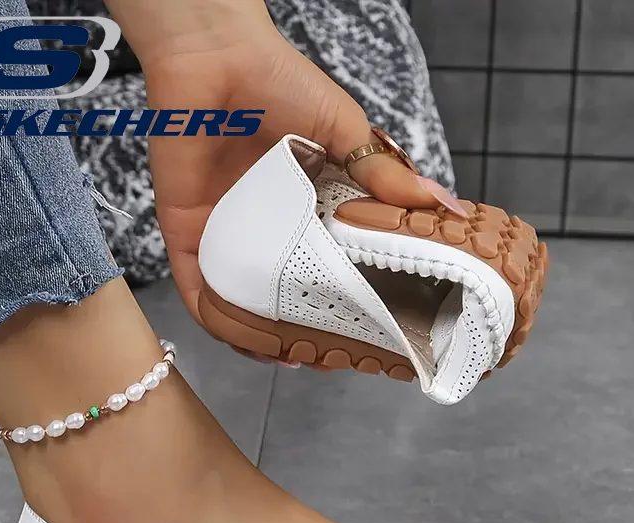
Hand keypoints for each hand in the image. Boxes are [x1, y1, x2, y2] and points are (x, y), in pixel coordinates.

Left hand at [107, 0, 463, 362]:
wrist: (216, 54)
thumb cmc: (281, 82)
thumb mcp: (346, 132)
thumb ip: (386, 174)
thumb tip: (447, 208)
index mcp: (302, 210)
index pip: (322, 270)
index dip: (341, 303)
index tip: (364, 331)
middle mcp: (263, 229)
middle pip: (280, 295)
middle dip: (302, 331)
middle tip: (328, 354)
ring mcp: (224, 234)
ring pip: (239, 303)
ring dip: (260, 337)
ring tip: (291, 358)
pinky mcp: (186, 232)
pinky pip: (196, 288)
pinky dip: (215, 319)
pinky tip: (243, 342)